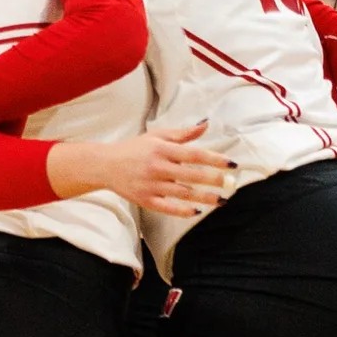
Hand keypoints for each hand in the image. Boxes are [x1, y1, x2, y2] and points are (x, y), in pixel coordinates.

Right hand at [66, 124, 231, 217]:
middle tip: (230, 183)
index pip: (194, 154)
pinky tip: (197, 211)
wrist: (105, 165)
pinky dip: (183, 211)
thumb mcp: (157, 136)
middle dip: (214, 180)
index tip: (231, 164)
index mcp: (162, 149)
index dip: (215, 160)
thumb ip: (183, 134)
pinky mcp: (145, 200)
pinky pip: (167, 208)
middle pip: (192, 175)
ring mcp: (151, 185)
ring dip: (204, 197)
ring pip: (183, 193)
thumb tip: (206, 125)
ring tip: (221, 200)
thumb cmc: (134, 149)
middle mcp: (157, 167)